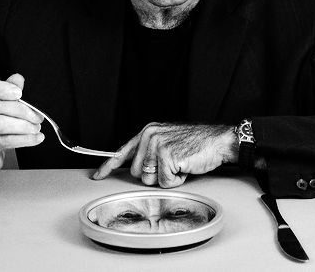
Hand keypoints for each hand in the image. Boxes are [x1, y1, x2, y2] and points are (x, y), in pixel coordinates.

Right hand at [0, 74, 43, 177]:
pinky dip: (23, 139)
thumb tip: (18, 78)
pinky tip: (36, 138)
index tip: (19, 93)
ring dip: (22, 126)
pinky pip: (2, 141)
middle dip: (21, 110)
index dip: (0, 88)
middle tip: (38, 116)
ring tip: (36, 127)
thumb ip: (7, 89)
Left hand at [93, 122, 238, 187]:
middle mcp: (149, 136)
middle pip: (136, 173)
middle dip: (154, 175)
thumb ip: (150, 152)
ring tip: (180, 163)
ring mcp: (157, 145)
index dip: (108, 165)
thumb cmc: (195, 143)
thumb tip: (136, 169)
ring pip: (149, 180)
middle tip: (173, 163)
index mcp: (148, 131)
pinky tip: (185, 166)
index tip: (98, 175)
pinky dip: (177, 180)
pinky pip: (165, 183)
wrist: (217, 140)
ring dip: (167, 178)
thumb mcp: (168, 141)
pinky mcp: (167, 155)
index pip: (123, 151)